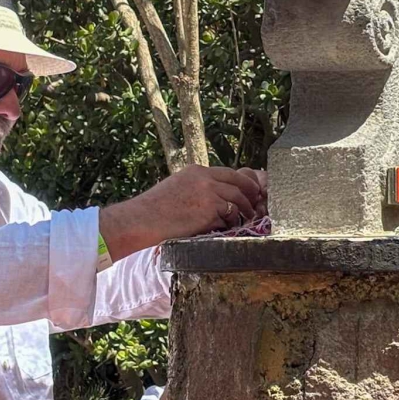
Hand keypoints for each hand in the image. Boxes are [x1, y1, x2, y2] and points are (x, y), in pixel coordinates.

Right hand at [99, 166, 267, 260]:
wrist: (142, 219)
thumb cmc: (155, 208)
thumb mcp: (176, 186)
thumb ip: (196, 186)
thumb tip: (214, 195)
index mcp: (196, 171)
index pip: (228, 173)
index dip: (243, 183)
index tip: (251, 190)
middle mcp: (205, 178)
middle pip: (238, 184)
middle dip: (250, 195)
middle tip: (255, 205)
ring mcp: (209, 193)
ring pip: (236, 201)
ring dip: (243, 212)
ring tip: (246, 219)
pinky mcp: (209, 210)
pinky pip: (228, 217)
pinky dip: (230, 223)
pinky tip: (228, 228)